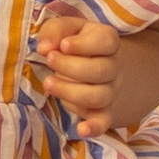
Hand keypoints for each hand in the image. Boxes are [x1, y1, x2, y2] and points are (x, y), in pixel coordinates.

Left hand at [34, 14, 120, 134]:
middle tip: (49, 60)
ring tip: (48, 83)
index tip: (63, 45)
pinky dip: (94, 127)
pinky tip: (81, 130)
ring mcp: (110, 90)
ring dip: (71, 92)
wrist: (102, 65)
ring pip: (99, 96)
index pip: (106, 41)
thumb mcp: (68, 28)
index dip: (84, 45)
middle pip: (101, 70)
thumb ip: (55, 31)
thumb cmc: (78, 43)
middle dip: (71, 67)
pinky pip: (104, 122)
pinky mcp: (103, 112)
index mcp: (108, 40)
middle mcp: (114, 66)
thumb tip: (44, 47)